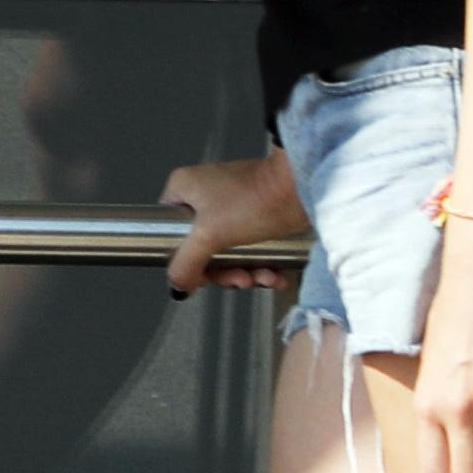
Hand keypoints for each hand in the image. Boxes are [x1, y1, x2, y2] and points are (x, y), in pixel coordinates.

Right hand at [158, 150, 301, 294]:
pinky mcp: (256, 214)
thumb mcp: (209, 235)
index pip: (169, 232)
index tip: (204, 275)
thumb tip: (177, 284)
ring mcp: (231, 204)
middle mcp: (204, 194)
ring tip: (265, 277)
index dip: (186, 259)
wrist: (303, 190)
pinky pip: (250, 248)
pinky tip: (275, 275)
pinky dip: (262, 265)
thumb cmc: (255, 200)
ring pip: (229, 251)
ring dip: (247, 272)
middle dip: (226, 272)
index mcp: (184, 189)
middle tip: (241, 279)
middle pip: (202, 248)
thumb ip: (185, 262)